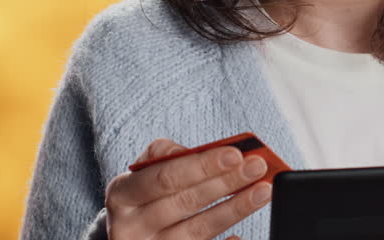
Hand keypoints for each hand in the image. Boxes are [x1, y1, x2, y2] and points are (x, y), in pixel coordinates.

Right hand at [104, 137, 272, 239]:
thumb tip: (197, 152)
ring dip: (234, 210)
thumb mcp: (144, 171)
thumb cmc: (145, 193)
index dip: (202, 165)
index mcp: (121, 194)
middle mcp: (130, 226)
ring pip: (198, 231)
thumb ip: (165, 155)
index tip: (236, 154)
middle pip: (185, 203)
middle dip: (226, 183)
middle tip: (258, 167)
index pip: (165, 177)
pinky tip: (241, 234)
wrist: (131, 231)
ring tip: (261, 192)